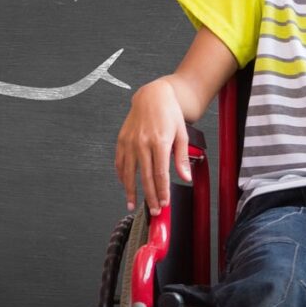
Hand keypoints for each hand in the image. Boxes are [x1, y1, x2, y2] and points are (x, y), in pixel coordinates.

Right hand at [115, 78, 191, 214]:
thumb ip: (181, 158)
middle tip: (154, 210)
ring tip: (133, 204)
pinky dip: (121, 175)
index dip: (162, 191)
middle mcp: (142, 143)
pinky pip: (119, 162)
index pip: (160, 174)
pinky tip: (125, 184)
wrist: (153, 96)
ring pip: (128, 173)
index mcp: (159, 142)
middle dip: (150, 197)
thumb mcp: (182, 134)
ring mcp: (130, 142)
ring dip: (131, 191)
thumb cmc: (169, 113)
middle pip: (145, 177)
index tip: (165, 203)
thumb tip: (185, 177)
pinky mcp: (122, 140)